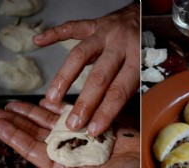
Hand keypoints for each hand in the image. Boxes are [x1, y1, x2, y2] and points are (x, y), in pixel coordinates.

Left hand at [0, 101, 139, 167]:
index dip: (14, 137)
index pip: (33, 151)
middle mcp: (71, 152)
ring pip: (52, 122)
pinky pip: (74, 113)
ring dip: (33, 112)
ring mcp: (83, 137)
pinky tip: (46, 101)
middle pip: (37, 134)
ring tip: (14, 103)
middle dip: (17, 122)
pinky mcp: (97, 124)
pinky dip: (60, 107)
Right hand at [33, 3, 139, 136]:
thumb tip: (113, 114)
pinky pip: (72, 28)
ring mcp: (106, 32)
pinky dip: (54, 34)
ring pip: (80, 54)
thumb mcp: (150, 68)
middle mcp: (121, 45)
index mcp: (138, 60)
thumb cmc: (148, 47)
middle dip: (84, 102)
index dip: (106, 112)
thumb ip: (133, 87)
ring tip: (52, 97)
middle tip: (72, 122)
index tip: (93, 130)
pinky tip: (39, 41)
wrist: (148, 16)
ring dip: (64, 77)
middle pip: (99, 77)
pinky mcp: (95, 23)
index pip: (119, 91)